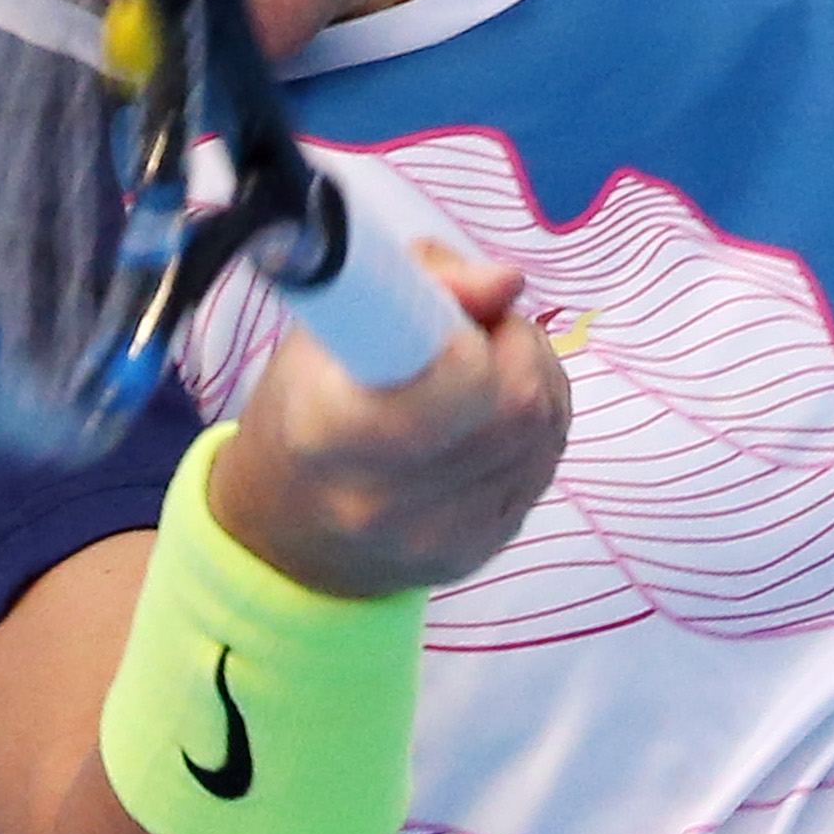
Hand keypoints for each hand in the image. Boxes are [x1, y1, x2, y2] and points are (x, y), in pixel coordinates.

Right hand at [206, 246, 570, 596]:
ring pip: (544, 430)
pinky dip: (536, 428)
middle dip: (518, 344)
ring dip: (535, 380)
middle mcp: (382, 499)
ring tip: (485, 369)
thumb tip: (508, 282)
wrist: (290, 533)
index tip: (457, 318)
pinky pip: (543, 467)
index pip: (457, 370)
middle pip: (519, 402)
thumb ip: (423, 280)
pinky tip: (493, 418)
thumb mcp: (332, 322)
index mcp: (329, 429)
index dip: (475, 331)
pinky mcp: (478, 553)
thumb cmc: (305, 407)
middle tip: (480, 331)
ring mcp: (436, 538)